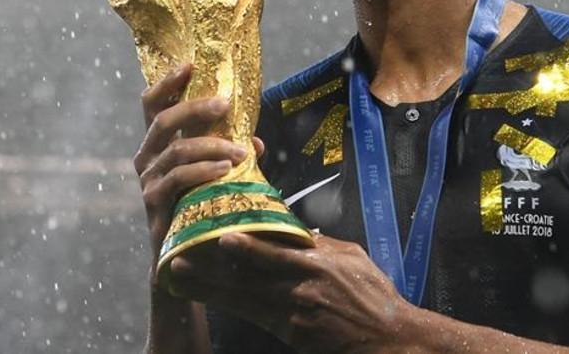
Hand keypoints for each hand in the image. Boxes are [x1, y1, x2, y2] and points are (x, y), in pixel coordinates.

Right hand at [133, 63, 265, 278]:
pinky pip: (178, 179)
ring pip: (176, 150)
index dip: (167, 82)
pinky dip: (203, 170)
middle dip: (195, 107)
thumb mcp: (218, 175)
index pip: (153, 105)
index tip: (188, 64)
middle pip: (163, 120)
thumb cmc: (201, 207)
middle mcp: (148, 157)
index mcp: (159, 144)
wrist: (185, 255)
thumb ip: (232, 154)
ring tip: (240, 152)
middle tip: (225, 103)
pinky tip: (225, 171)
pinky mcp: (154, 203)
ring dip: (212, 146)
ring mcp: (148, 180)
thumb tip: (257, 141)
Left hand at [170, 233, 416, 353]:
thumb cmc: (374, 296)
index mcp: (318, 264)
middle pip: (248, 277)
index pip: (276, 251)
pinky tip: (212, 299)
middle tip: (180, 260)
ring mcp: (293, 313)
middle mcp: (301, 288)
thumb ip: (322, 244)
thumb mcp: (353, 258)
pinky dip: (232, 306)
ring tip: (183, 278)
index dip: (246, 247)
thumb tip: (297, 231)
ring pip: (243, 298)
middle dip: (212, 270)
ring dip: (210, 289)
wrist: (388, 337)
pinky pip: (255, 315)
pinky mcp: (291, 333)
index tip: (221, 237)